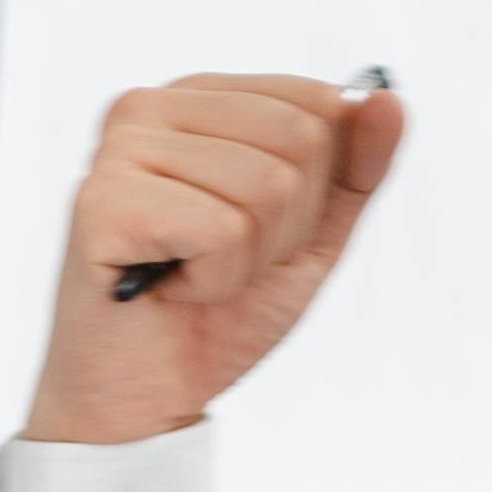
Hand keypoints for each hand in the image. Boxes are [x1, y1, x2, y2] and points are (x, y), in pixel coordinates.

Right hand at [21, 71, 405, 446]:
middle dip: (287, 226)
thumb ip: (355, 168)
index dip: (318, 188)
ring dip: (249, 260)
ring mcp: (120, 150)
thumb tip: (388, 100)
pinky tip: (171, 287)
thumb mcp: (312, 235)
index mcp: (199, 99)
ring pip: (266, 186)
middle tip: (226, 260)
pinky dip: (215, 281)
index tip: (262, 227)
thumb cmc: (219, 310)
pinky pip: (221, 231)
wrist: (149, 392)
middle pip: (299, 139)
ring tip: (195, 276)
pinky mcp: (103, 203)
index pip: (317, 103)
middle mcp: (151, 107)